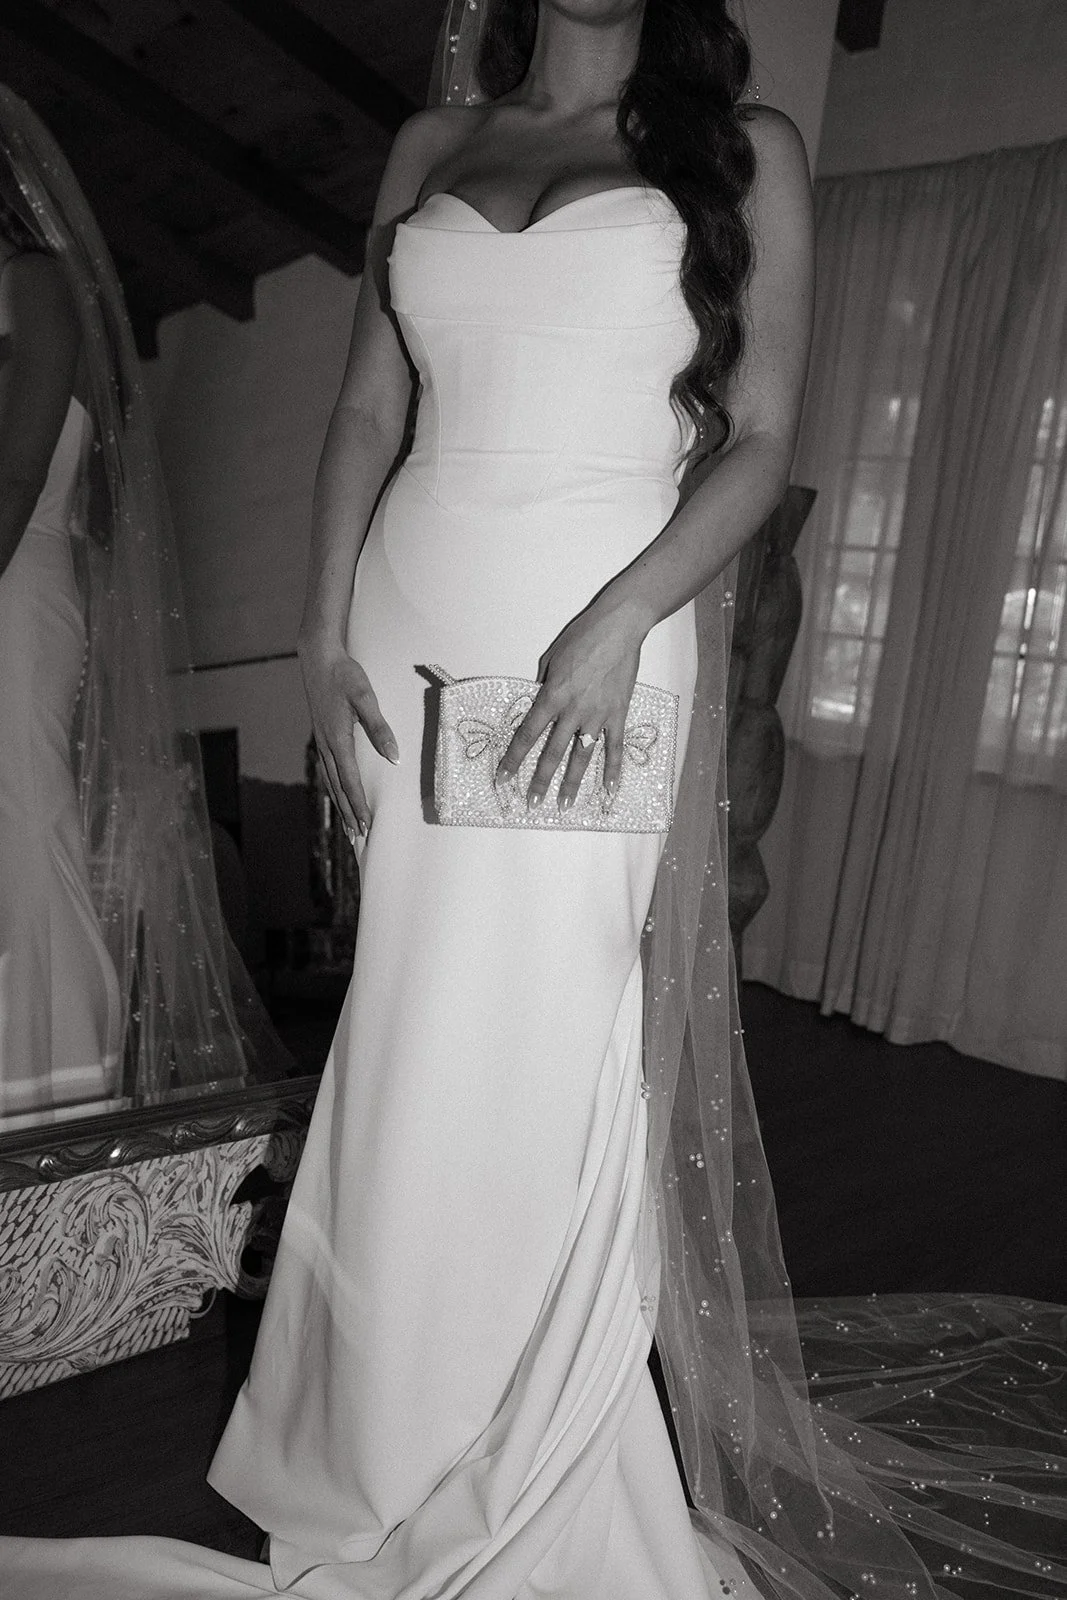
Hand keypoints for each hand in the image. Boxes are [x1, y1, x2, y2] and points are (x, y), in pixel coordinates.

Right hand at [298, 635, 397, 838]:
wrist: (318, 657)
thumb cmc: (344, 675)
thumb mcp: (366, 698)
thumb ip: (379, 728)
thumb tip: (393, 757)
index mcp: (337, 739)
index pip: (350, 780)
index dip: (358, 804)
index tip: (366, 825)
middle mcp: (326, 744)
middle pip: (338, 787)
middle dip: (348, 813)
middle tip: (356, 837)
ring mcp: (321, 740)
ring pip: (330, 781)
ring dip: (340, 804)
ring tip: (347, 825)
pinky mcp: (322, 735)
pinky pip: (327, 769)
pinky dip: (333, 787)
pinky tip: (338, 793)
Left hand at [496, 595, 649, 810]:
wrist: (619, 629)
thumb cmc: (582, 638)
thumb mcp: (551, 658)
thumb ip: (543, 684)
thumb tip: (539, 703)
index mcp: (552, 696)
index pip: (527, 733)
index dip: (514, 757)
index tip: (504, 776)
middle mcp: (573, 711)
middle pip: (552, 752)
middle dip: (540, 780)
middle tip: (531, 803)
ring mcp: (598, 716)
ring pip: (582, 757)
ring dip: (572, 783)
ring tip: (564, 805)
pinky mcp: (618, 715)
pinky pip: (614, 748)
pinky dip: (612, 770)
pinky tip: (608, 791)